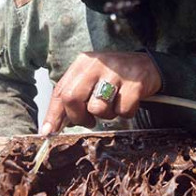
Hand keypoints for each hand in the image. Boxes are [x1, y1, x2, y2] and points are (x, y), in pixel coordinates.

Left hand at [40, 52, 161, 134]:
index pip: (60, 91)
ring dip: (106, 115)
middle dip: (78, 117)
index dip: (53, 114)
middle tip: (89, 121)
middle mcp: (96, 64)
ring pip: (97, 108)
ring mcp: (116, 72)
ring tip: (113, 105)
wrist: (148, 65)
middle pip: (72, 98)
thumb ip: (73, 98)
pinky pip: (122, 111)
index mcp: (82, 63)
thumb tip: (52, 127)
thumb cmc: (114, 77)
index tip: (48, 132)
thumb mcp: (90, 80)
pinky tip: (128, 102)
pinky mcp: (134, 83)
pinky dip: (125, 113)